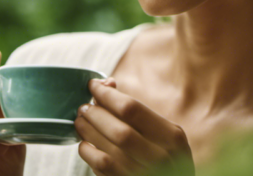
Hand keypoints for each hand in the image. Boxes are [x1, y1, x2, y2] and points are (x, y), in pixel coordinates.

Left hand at [74, 78, 195, 175]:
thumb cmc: (164, 154)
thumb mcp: (164, 132)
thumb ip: (138, 110)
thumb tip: (106, 84)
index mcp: (172, 137)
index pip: (132, 109)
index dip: (107, 95)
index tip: (93, 86)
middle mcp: (161, 158)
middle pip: (119, 131)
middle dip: (95, 115)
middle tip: (84, 107)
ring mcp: (144, 175)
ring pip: (107, 152)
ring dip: (88, 133)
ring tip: (80, 122)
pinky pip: (102, 168)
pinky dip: (88, 153)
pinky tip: (85, 144)